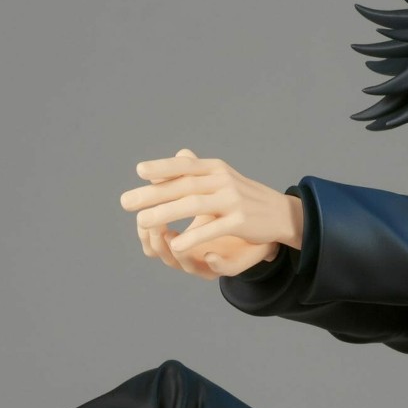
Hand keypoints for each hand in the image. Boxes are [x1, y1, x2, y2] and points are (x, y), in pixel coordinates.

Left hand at [121, 150, 284, 277]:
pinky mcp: (240, 221)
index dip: (162, 167)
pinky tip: (174, 244)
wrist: (281, 213)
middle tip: (127, 202)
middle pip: (183, 185)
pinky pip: (212, 229)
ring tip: (142, 221)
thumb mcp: (220, 179)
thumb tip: (167, 163)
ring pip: (193, 205)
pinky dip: (192, 237)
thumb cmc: (243, 197)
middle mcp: (223, 180)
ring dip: (165, 213)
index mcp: (215, 169)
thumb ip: (196, 172)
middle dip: (153, 194)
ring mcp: (232, 200)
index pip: (185, 166)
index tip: (139, 171)